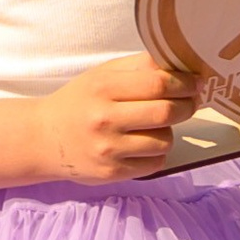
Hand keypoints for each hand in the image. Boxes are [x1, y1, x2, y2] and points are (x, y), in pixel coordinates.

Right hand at [36, 49, 195, 182]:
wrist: (44, 139)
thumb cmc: (80, 102)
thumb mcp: (102, 75)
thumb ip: (139, 67)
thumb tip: (182, 67)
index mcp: (103, 88)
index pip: (158, 83)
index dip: (184, 83)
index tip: (194, 83)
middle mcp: (104, 119)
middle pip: (166, 112)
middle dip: (187, 106)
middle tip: (190, 102)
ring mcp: (108, 149)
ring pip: (165, 140)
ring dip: (169, 131)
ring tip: (156, 125)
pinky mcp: (111, 173)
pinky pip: (155, 163)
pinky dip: (157, 153)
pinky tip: (144, 145)